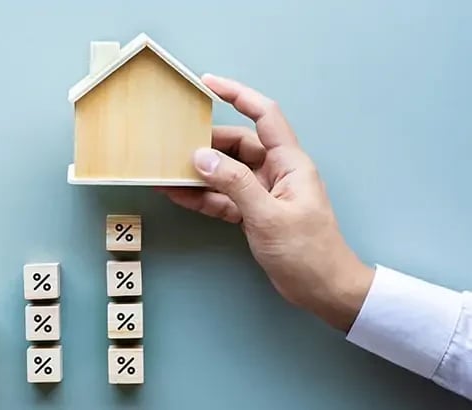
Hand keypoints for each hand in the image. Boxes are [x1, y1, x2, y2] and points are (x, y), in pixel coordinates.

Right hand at [159, 74, 374, 331]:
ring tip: (167, 169)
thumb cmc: (307, 252)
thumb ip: (234, 184)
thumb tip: (201, 157)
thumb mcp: (268, 216)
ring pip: (226, 173)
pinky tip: (178, 194)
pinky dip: (202, 196)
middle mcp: (276, 172)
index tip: (208, 83)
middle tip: (174, 140)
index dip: (238, 95)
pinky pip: (223, 198)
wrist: (324, 291)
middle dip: (207, 141)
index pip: (263, 116)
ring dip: (200, 172)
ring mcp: (263, 194)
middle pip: (238, 145)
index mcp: (289, 163)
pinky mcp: (253, 214)